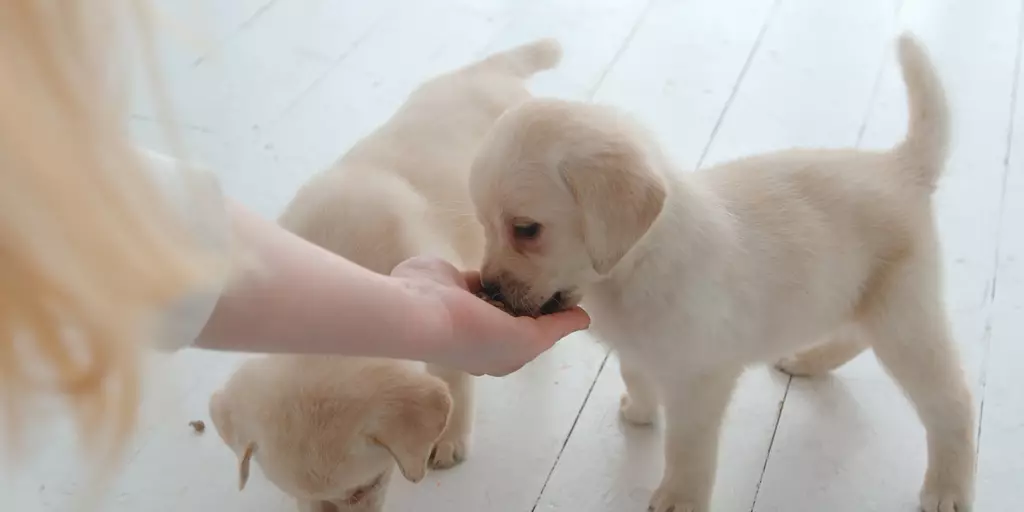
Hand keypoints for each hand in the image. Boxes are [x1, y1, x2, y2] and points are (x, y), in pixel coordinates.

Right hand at [391, 256, 589, 375]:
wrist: (422, 311)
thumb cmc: (476, 334)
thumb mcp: (526, 340)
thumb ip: (556, 329)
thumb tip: (584, 319)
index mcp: (502, 356)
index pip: (537, 337)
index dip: (556, 319)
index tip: (573, 293)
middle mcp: (487, 335)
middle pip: (521, 315)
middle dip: (537, 298)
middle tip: (560, 272)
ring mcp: (470, 309)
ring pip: (503, 295)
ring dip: (518, 282)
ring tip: (543, 261)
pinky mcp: (457, 285)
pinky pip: (485, 276)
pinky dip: (498, 269)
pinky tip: (515, 255)